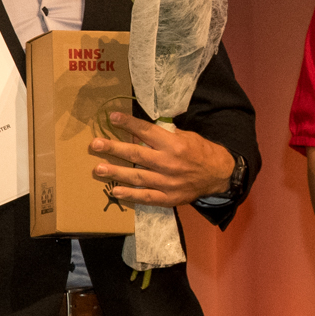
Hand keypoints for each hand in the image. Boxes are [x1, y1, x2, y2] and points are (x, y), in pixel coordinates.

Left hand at [88, 112, 236, 206]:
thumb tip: (136, 135)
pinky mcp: (169, 198)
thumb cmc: (200, 151)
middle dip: (114, 149)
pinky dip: (130, 195)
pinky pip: (146, 197)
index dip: (129, 124)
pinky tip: (115, 192)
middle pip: (136, 154)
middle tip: (95, 144)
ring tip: (98, 169)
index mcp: (174, 144)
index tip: (112, 117)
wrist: (219, 175)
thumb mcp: (185, 137)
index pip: (147, 131)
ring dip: (116, 173)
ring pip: (137, 177)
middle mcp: (169, 163)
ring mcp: (168, 183)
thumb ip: (162, 136)